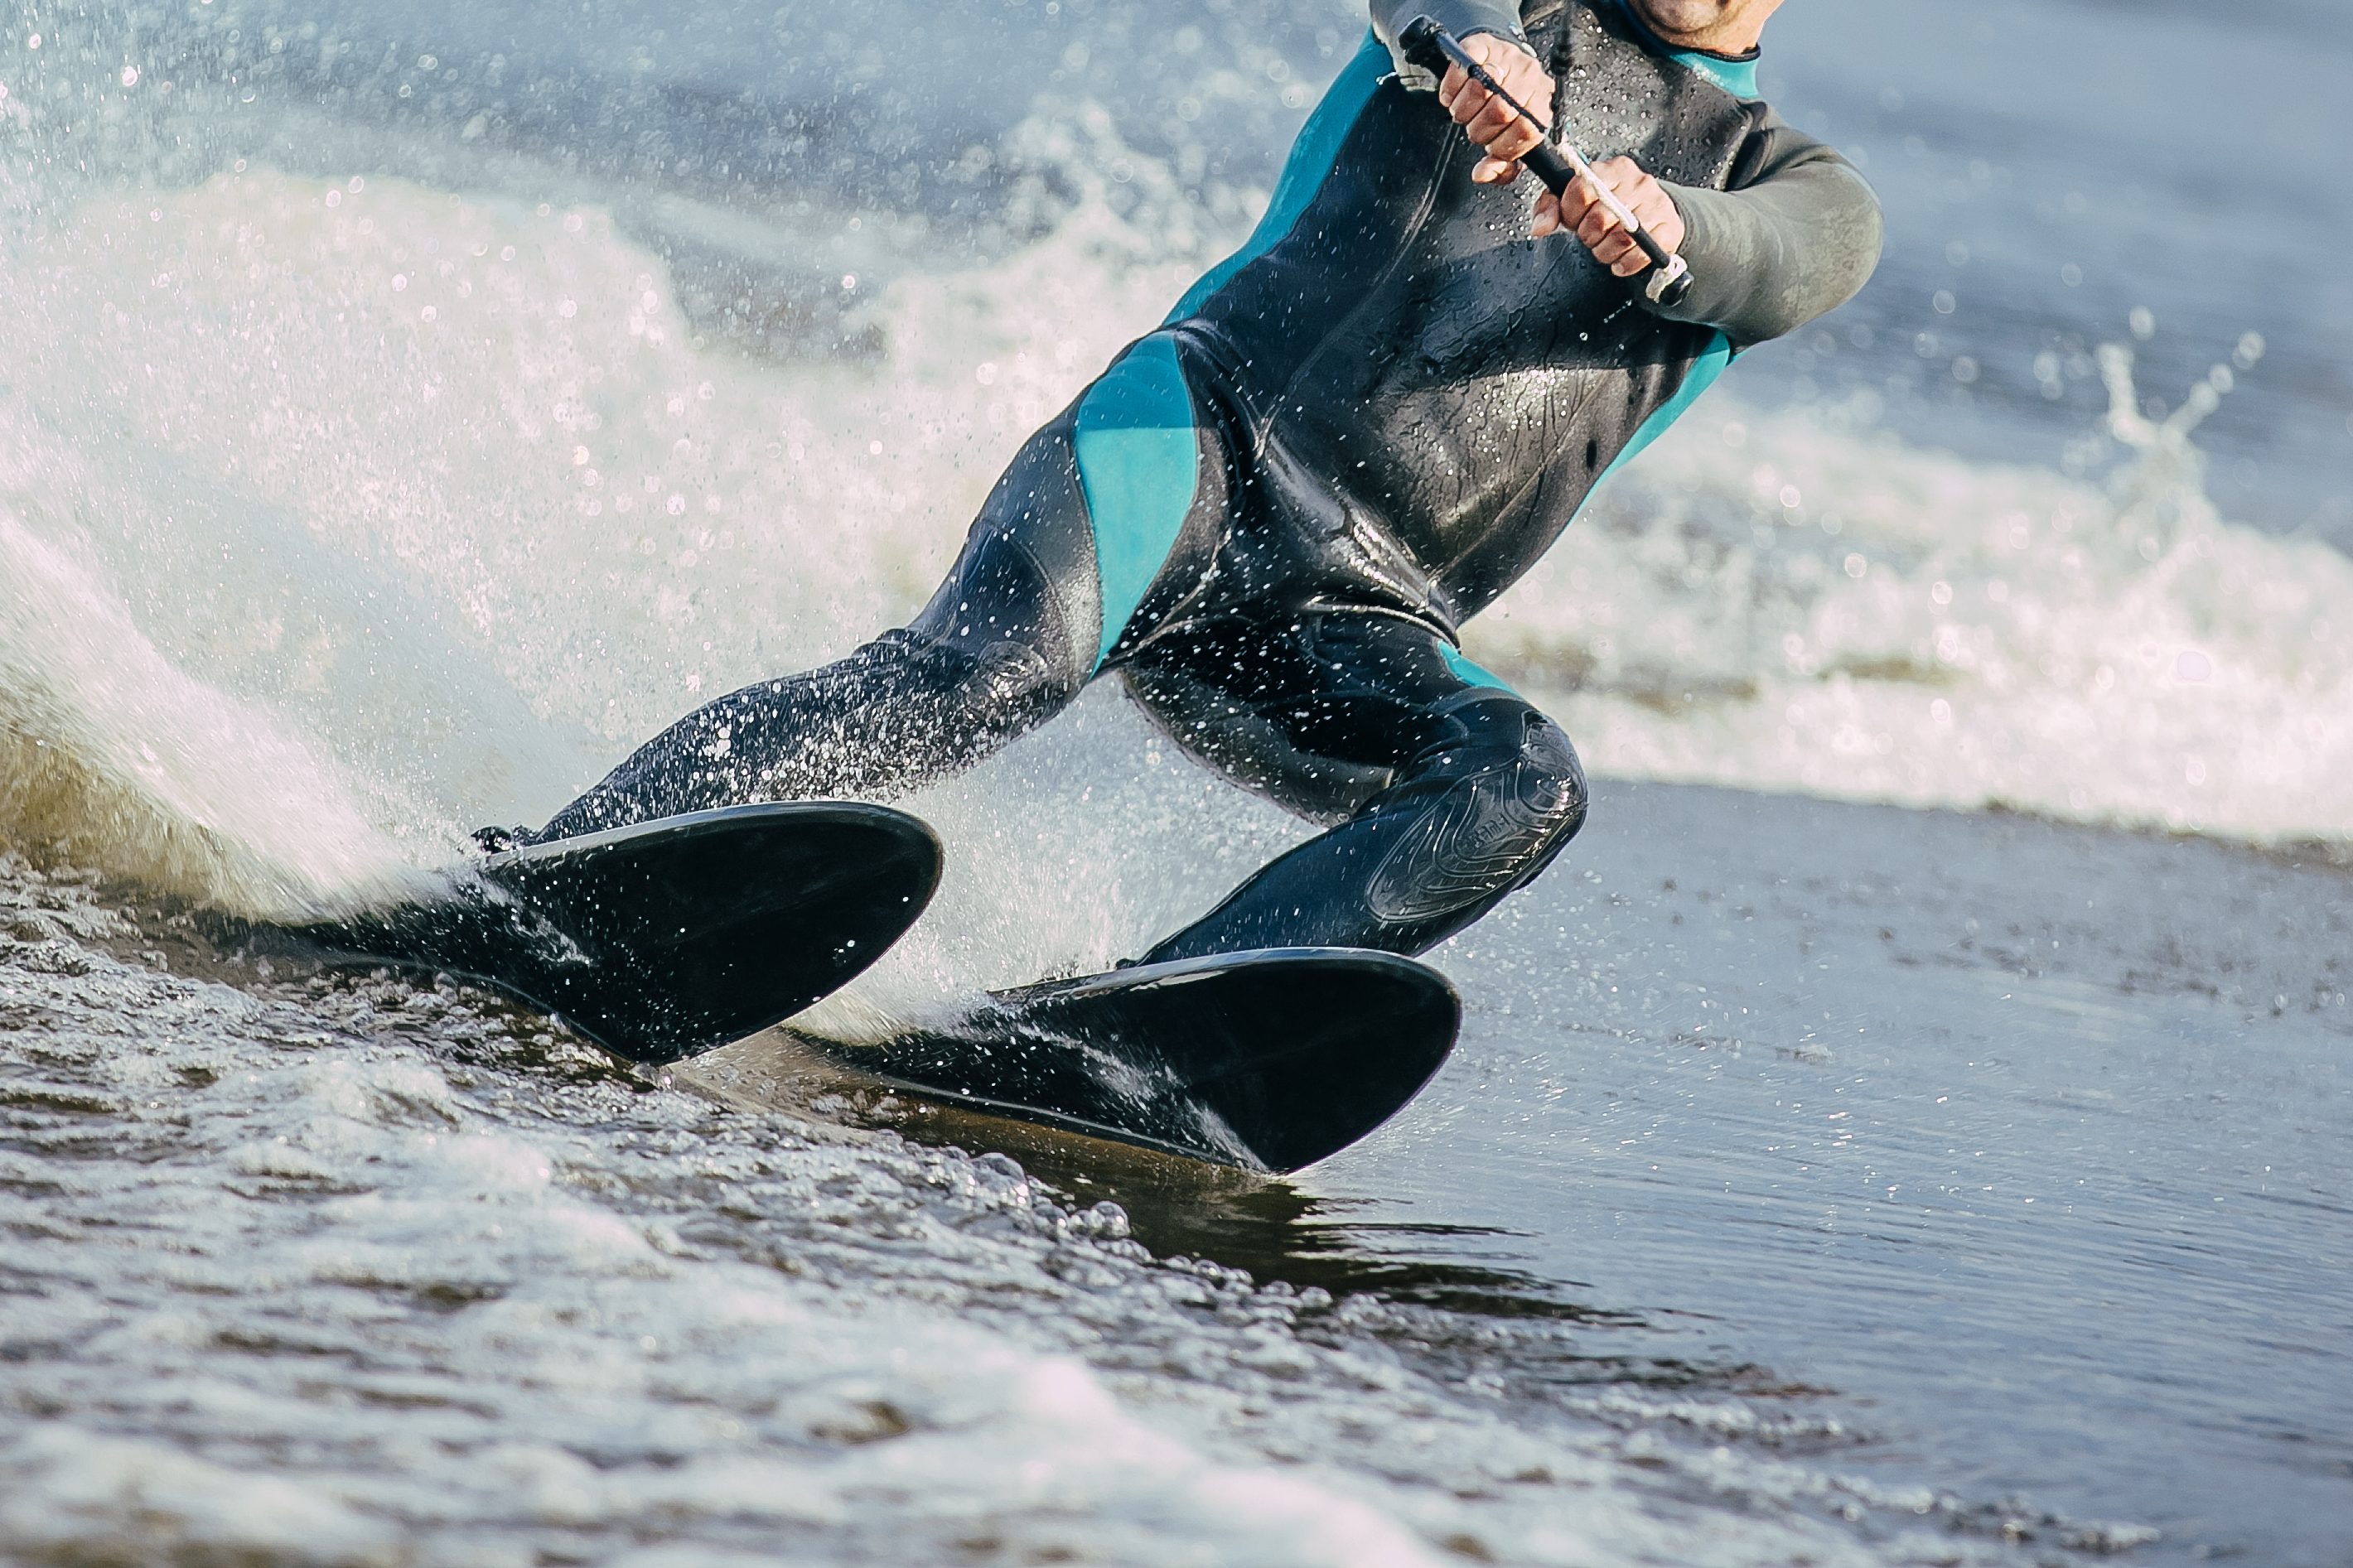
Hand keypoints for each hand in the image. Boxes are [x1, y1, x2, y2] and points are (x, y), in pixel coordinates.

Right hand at [1435, 33, 1553, 184]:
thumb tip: (1482, 174)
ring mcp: (1507, 57)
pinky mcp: (1483, 45)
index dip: (1502, 145)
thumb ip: (1502, 166)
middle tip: (1475, 128)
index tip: (1491, 146)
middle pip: (1500, 111)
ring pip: (1479, 90)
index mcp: (1541, 105)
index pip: (1526, 130)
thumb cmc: (1505, 107)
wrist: (1498, 64)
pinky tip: (1455, 94)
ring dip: (1463, 110)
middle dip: (1479, 129)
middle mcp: (1530, 78)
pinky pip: (1462, 68)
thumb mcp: (1509, 140)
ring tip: (1464, 112)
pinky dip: (1451, 88)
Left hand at [1533, 155, 1685, 276]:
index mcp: (1612, 168)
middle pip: (1601, 217)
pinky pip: (1643, 253)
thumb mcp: (1574, 201)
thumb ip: (1550, 207)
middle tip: (1591, 238)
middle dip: (1589, 236)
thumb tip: (1539, 228)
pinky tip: (1620, 262)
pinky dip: (1626, 264)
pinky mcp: (1669, 228)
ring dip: (1605, 252)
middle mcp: (1638, 181)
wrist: (1652, 216)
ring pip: (1622, 238)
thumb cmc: (1608, 208)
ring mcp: (1657, 203)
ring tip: (1604, 249)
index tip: (1575, 221)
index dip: (1572, 213)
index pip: (1583, 188)